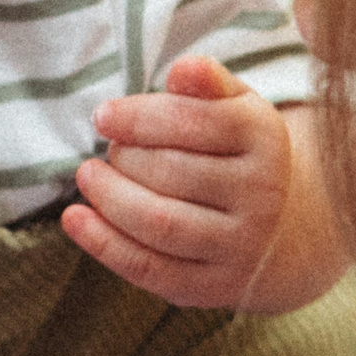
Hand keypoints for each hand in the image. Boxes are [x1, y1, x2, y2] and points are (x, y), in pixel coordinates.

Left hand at [64, 55, 344, 312]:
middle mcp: (262, 195)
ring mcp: (241, 246)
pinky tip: (74, 218)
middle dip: (125, 157)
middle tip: (109, 150)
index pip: (195, 121)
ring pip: (160, 222)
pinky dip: (104, 243)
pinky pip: (150, 268)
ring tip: (88, 176)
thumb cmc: (237, 152)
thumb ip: (206, 83)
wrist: (281, 229)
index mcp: (266, 139)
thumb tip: (184, 68)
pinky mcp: (215, 286)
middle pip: (172, 171)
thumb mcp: (235, 108)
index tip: (103, 116)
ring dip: (110, 197)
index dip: (139, 117)